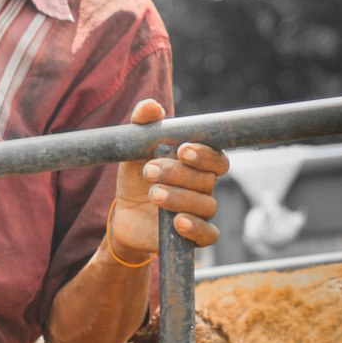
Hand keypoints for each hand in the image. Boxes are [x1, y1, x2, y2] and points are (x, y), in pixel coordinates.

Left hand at [108, 99, 229, 261]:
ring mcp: (201, 212)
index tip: (182, 150)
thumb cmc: (138, 177)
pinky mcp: (193, 236)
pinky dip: (196, 228)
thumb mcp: (135, 150)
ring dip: (178, 197)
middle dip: (177, 174)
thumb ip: (143, 126)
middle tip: (149, 171)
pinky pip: (209, 235)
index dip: (204, 154)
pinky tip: (178, 222)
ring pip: (205, 205)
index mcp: (198, 165)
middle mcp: (205, 187)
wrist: (124, 214)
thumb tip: (150, 107)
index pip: (216, 158)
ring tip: (152, 194)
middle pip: (206, 180)